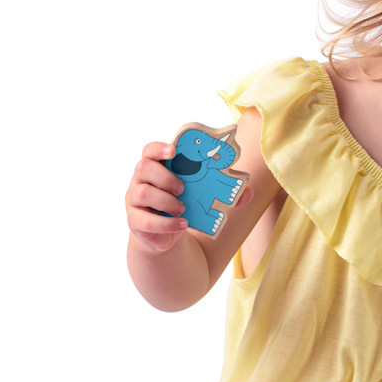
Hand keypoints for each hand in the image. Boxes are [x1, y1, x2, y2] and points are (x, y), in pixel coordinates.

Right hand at [125, 140, 254, 252]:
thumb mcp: (201, 196)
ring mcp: (134, 199)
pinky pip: (146, 221)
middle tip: (183, 188)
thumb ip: (224, 192)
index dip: (160, 148)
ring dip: (166, 200)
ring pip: (142, 193)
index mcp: (157, 166)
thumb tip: (247, 193)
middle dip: (166, 177)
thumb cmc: (183, 204)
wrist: (167, 234)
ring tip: (183, 208)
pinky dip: (166, 224)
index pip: (150, 150)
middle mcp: (141, 179)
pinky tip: (182, 224)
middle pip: (143, 167)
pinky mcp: (135, 220)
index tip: (174, 151)